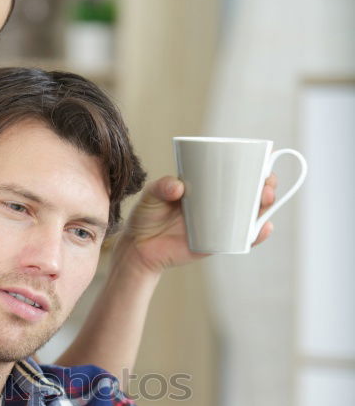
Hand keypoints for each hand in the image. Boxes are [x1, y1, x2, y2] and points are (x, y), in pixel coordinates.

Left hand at [121, 173, 277, 274]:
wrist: (140, 248)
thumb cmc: (147, 216)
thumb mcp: (151, 195)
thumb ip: (162, 187)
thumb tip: (179, 187)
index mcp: (207, 186)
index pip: (236, 172)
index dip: (256, 165)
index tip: (266, 157)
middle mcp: (219, 204)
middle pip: (251, 192)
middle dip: (266, 185)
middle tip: (265, 185)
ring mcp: (220, 224)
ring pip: (251, 215)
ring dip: (265, 207)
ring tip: (265, 200)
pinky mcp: (218, 243)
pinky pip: (242, 239)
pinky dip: (256, 235)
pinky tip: (264, 228)